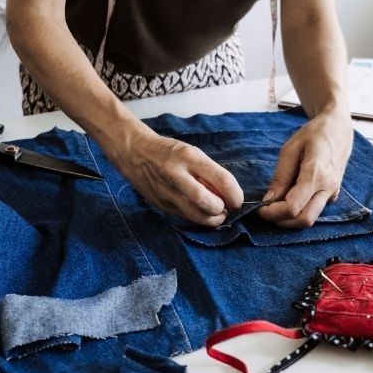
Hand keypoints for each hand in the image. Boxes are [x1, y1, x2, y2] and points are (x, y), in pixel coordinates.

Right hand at [108, 128, 242, 226]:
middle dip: (222, 210)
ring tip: (217, 214)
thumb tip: (229, 195)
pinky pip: (184, 217)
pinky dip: (197, 218)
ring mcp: (166, 192)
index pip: (222, 180)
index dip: (235, 195)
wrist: (134, 152)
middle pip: (206, 202)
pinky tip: (202, 213)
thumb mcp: (193, 153)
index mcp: (189, 157)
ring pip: (195, 215)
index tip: (238, 200)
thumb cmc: (169, 152)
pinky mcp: (160, 204)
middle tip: (227, 209)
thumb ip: (210, 174)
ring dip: (212, 220)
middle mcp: (176, 175)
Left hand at [258, 110, 352, 227]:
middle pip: (304, 220)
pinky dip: (299, 211)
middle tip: (266, 211)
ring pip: (310, 219)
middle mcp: (328, 188)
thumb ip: (280, 176)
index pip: (293, 207)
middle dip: (282, 221)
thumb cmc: (314, 134)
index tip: (259, 208)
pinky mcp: (333, 194)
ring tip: (276, 205)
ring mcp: (333, 193)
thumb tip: (268, 200)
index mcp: (316, 174)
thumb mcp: (291, 149)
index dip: (272, 212)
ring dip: (290, 219)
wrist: (339, 128)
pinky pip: (315, 210)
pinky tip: (290, 198)